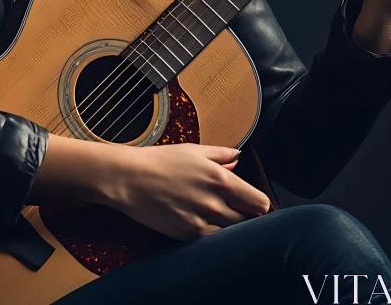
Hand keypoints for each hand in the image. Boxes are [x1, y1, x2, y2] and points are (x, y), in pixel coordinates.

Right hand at [101, 143, 271, 240]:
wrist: (130, 179)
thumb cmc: (161, 161)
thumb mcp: (195, 150)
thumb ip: (222, 154)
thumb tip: (238, 158)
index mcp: (221, 179)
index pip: (259, 202)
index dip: (259, 202)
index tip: (253, 201)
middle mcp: (215, 202)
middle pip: (249, 220)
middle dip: (246, 214)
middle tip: (236, 208)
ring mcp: (202, 221)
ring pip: (232, 233)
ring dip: (231, 226)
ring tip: (219, 215)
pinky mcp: (187, 235)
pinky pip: (212, 241)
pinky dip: (214, 235)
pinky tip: (205, 223)